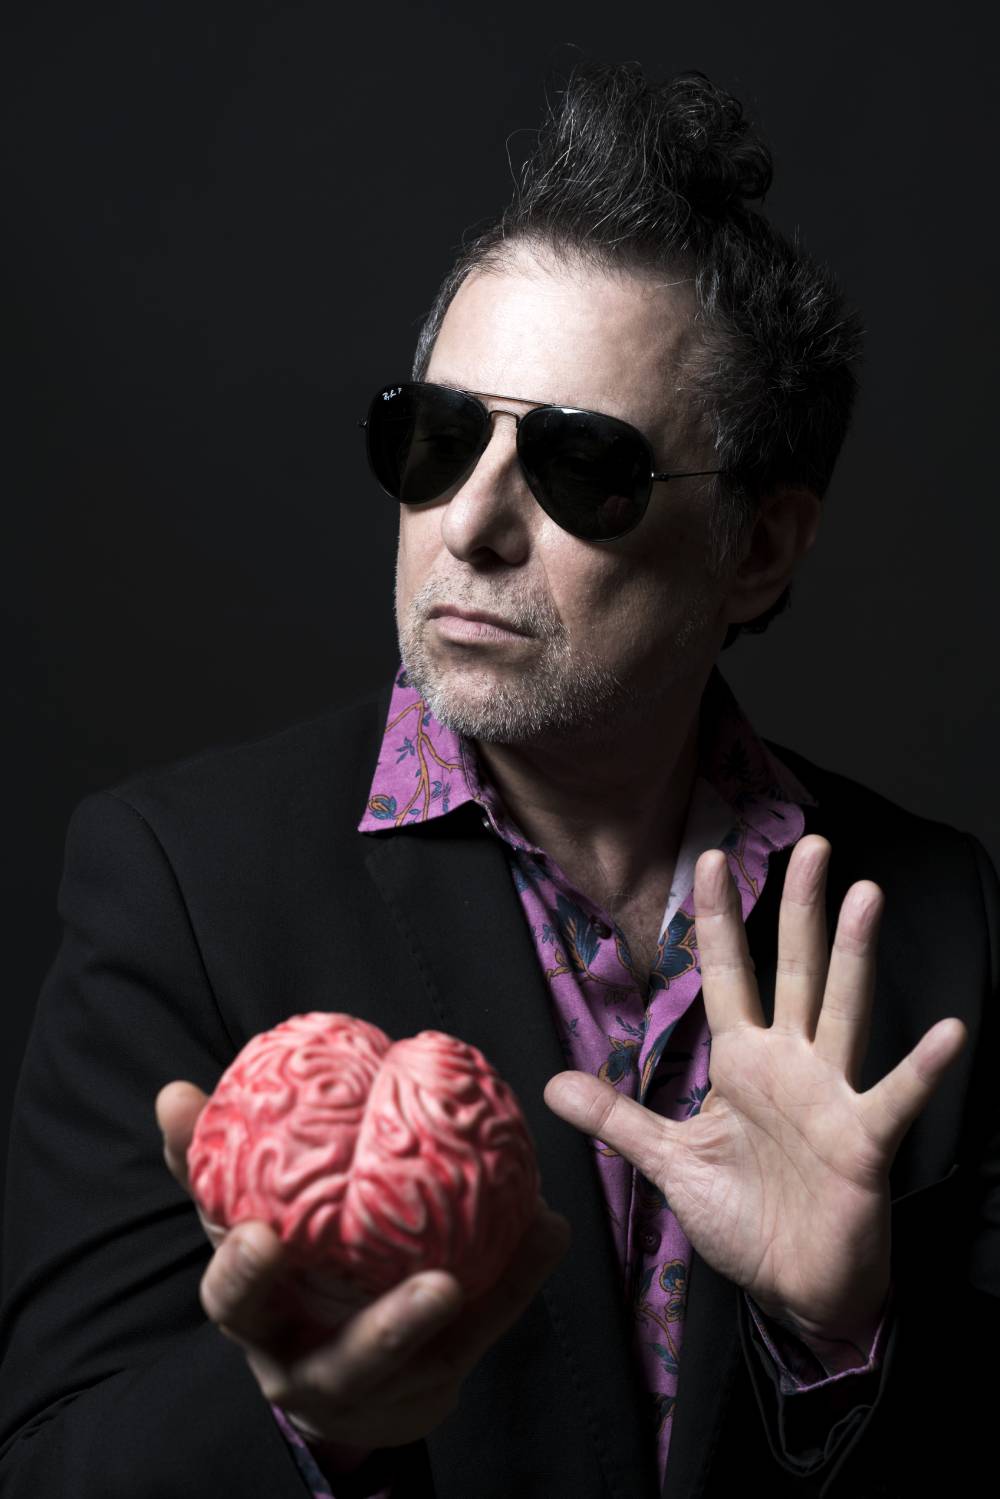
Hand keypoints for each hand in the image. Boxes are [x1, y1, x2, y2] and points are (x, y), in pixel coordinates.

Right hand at [155, 1080, 570, 1452]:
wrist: (367, 1387)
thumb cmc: (303, 1277)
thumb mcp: (265, 1222)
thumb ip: (221, 1162)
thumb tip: (171, 1091)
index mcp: (254, 1309)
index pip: (224, 1278)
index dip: (229, 1255)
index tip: (253, 1229)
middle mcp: (290, 1354)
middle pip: (275, 1333)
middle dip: (268, 1290)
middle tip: (274, 1244)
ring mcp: (359, 1383)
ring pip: (379, 1357)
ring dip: (408, 1319)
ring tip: (446, 1282)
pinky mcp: (425, 1388)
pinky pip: (477, 1333)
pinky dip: (513, 1282)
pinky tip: (548, 1230)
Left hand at [543, 835, 966, 1348]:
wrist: (794, 1289)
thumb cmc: (744, 1219)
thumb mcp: (670, 1163)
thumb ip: (618, 1119)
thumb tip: (552, 1085)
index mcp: (743, 1061)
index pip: (727, 974)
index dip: (719, 919)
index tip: (710, 856)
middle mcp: (790, 1064)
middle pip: (795, 970)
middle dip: (798, 908)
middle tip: (812, 844)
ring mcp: (830, 1096)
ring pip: (843, 1010)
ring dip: (854, 954)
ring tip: (867, 894)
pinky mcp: (863, 1142)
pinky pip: (893, 1098)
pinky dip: (921, 1068)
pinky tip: (947, 1031)